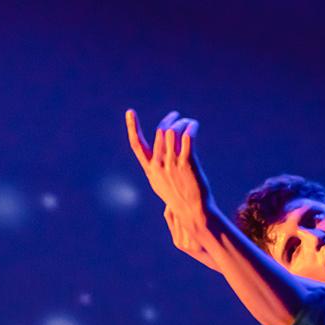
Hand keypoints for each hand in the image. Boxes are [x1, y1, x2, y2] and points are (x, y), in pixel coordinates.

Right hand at [125, 109, 218, 269]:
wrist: (194, 212)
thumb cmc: (180, 200)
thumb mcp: (162, 185)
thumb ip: (157, 169)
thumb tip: (156, 156)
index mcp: (151, 170)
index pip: (137, 145)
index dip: (132, 128)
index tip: (130, 112)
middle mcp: (159, 165)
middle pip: (160, 133)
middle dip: (169, 121)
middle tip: (177, 116)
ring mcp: (173, 164)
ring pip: (173, 132)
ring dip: (181, 122)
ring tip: (188, 122)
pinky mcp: (188, 163)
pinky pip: (187, 137)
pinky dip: (191, 127)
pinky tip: (194, 125)